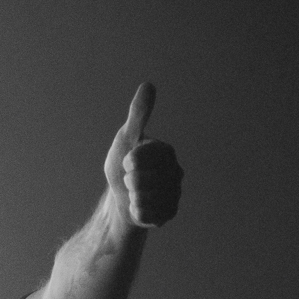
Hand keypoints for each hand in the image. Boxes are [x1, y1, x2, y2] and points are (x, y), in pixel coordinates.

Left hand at [103, 82, 182, 228]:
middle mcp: (175, 172)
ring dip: (132, 196)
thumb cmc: (123, 164)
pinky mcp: (169, 213)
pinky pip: (147, 214)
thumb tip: (148, 84)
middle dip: (129, 180)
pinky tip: (140, 205)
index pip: (140, 157)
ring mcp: (174, 193)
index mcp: (166, 152)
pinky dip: (137, 211)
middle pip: (142, 180)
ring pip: (144, 198)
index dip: (128, 161)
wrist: (122, 196)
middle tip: (131, 178)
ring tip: (136, 191)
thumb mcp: (126, 137)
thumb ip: (138, 114)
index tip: (128, 160)